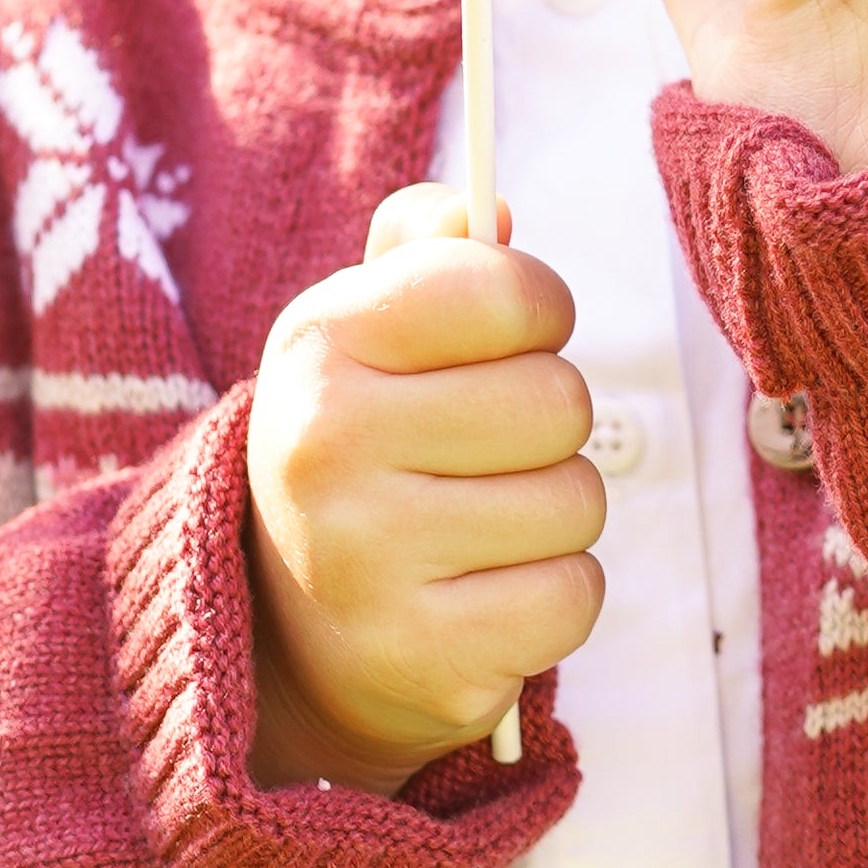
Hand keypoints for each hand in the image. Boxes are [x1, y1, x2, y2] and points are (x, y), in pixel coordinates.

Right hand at [244, 183, 603, 783]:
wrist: (290, 635)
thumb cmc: (361, 454)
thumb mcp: (360, 338)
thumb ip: (422, 257)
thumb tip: (486, 212)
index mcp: (321, 343)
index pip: (507, 291)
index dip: (537, 313)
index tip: (512, 341)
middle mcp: (328, 444)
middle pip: (559, 402)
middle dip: (548, 429)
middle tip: (483, 454)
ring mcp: (368, 558)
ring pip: (576, 501)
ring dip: (553, 516)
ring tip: (477, 528)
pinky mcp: (424, 656)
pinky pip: (574, 596)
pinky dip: (552, 598)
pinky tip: (485, 596)